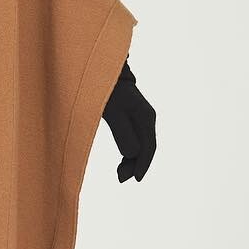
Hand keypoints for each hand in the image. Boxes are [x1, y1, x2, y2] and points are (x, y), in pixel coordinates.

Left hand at [102, 59, 156, 181]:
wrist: (100, 68)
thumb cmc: (104, 89)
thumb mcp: (112, 111)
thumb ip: (123, 132)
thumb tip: (132, 154)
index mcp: (145, 117)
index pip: (148, 147)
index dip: (142, 165)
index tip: (135, 180)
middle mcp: (146, 118)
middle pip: (146, 147)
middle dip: (135, 165)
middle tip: (120, 178)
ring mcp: (139, 117)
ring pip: (140, 144)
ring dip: (131, 160)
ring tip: (119, 173)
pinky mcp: (130, 116)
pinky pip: (134, 138)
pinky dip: (129, 151)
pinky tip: (123, 160)